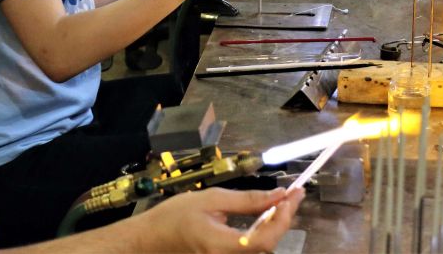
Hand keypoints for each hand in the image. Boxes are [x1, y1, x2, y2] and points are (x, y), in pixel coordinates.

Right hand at [136, 186, 303, 252]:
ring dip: (276, 227)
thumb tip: (278, 195)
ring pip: (261, 250)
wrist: (148, 242)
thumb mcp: (211, 200)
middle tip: (293, 195)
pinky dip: (262, 234)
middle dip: (284, 219)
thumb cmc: (173, 218)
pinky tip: (265, 218)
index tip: (293, 194)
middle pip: (267, 247)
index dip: (283, 218)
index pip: (264, 239)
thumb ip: (247, 200)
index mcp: (220, 246)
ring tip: (282, 204)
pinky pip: (250, 251)